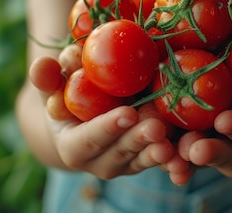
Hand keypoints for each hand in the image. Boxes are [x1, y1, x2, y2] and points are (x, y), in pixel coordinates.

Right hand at [28, 46, 185, 179]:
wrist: (87, 111)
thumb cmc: (67, 91)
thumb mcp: (54, 83)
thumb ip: (46, 76)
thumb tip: (42, 65)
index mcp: (74, 146)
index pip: (88, 140)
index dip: (107, 128)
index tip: (127, 114)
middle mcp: (100, 162)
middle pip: (121, 153)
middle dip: (139, 140)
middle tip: (156, 126)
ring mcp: (126, 164)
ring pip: (144, 160)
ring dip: (160, 152)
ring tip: (174, 141)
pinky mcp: (147, 159)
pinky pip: (164, 162)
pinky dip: (177, 160)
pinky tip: (189, 152)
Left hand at [176, 55, 231, 177]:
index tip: (225, 121)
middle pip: (225, 158)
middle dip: (209, 153)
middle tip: (193, 147)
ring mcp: (219, 153)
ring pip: (199, 160)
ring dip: (181, 158)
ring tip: (164, 152)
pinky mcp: (198, 147)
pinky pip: (182, 153)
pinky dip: (167, 154)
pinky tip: (150, 147)